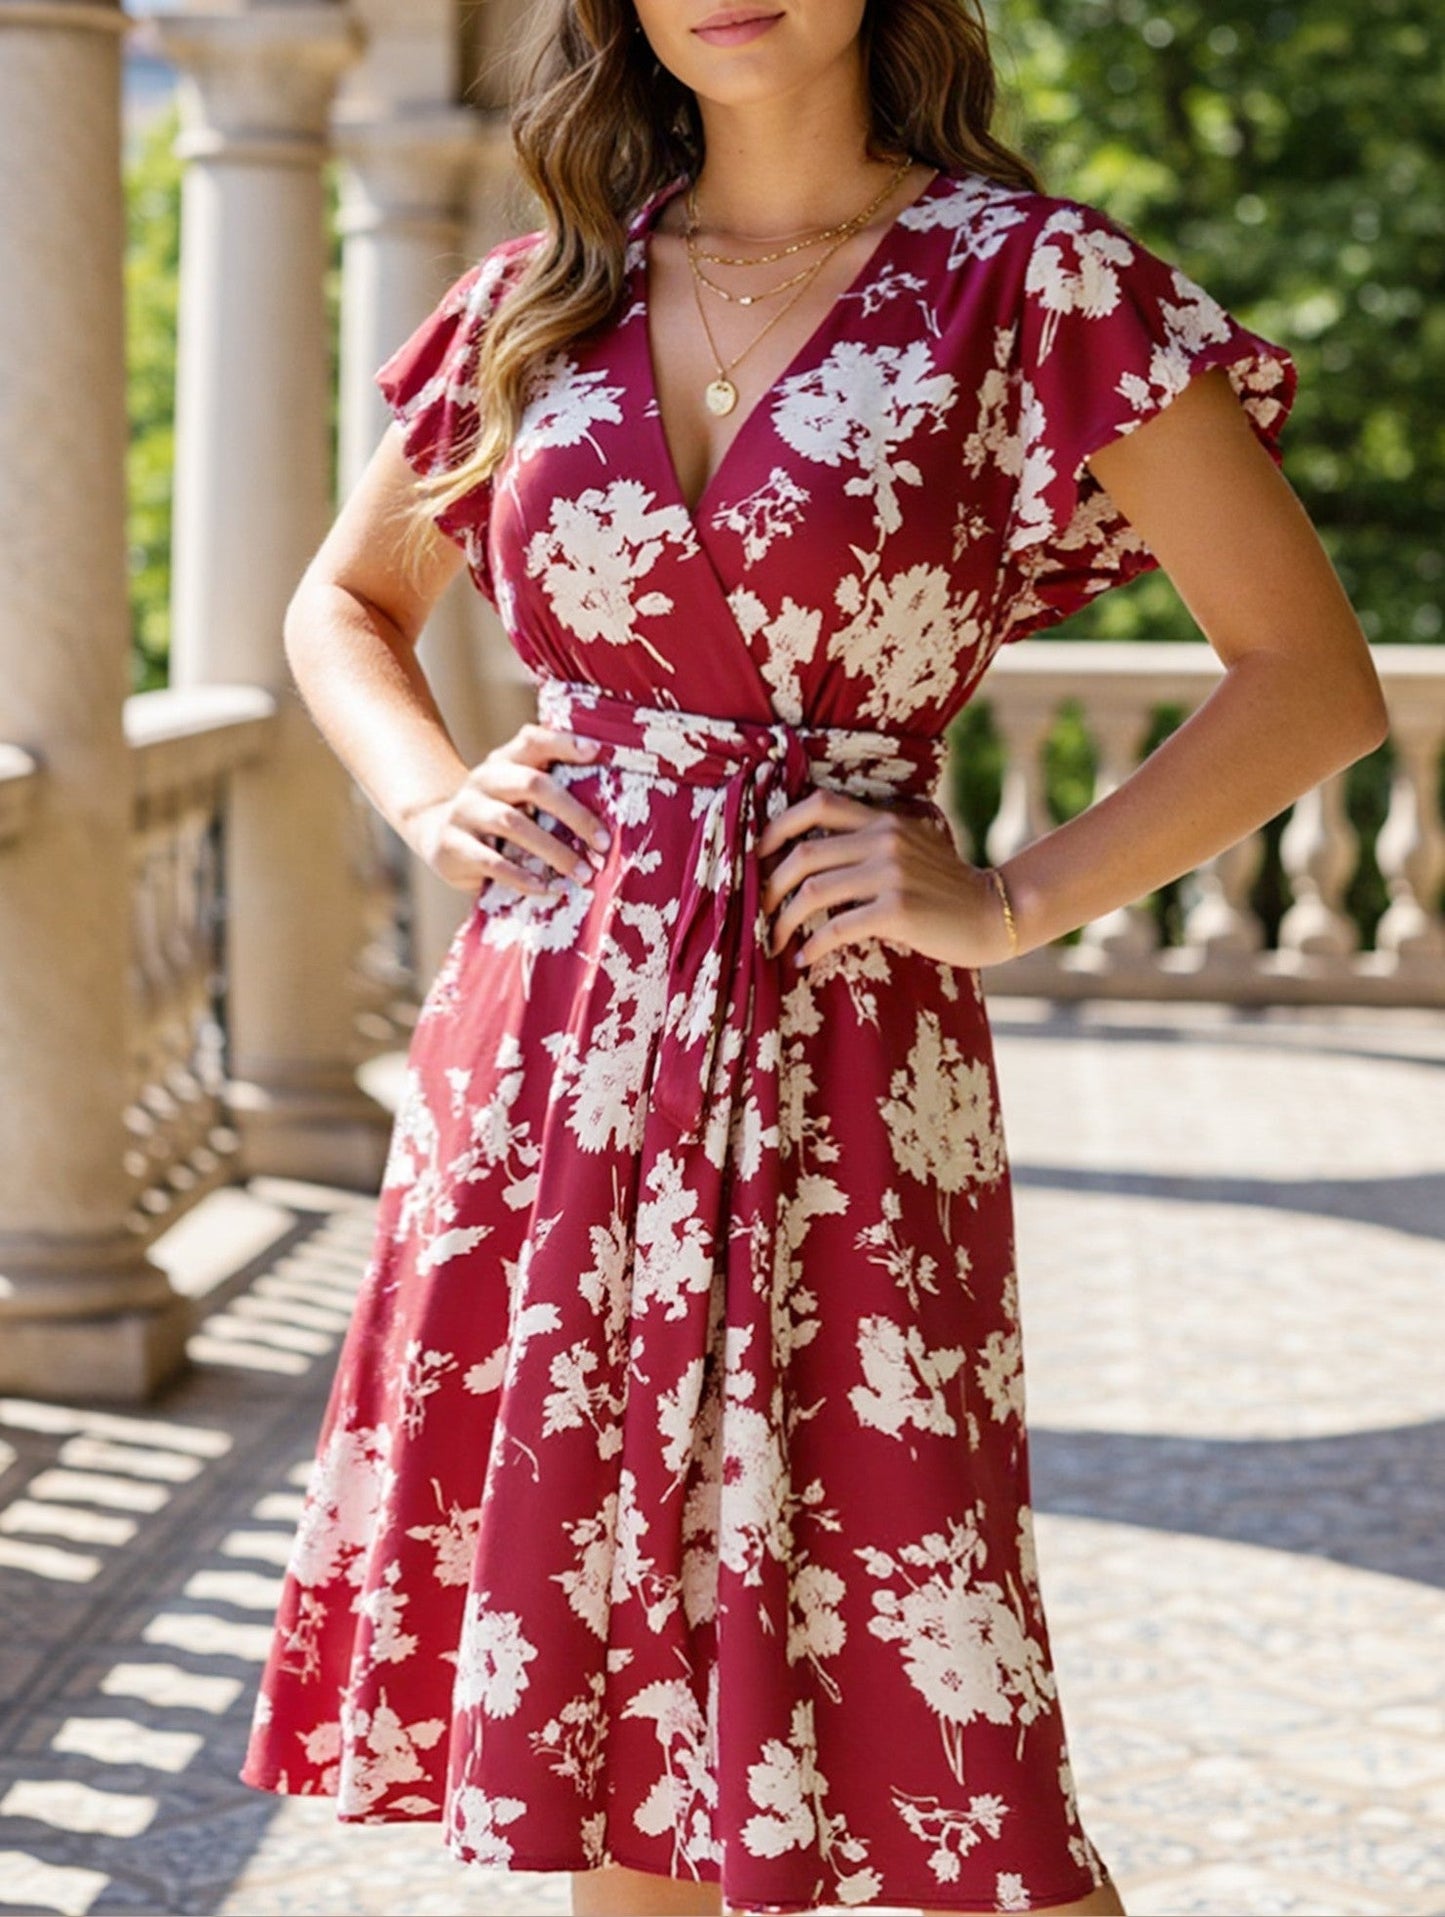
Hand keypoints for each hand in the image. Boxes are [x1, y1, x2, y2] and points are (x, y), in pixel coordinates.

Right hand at [408, 723, 611, 895]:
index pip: (532, 741)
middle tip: (602, 842)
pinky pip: (491, 861)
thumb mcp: (516, 793)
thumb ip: (550, 785)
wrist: (437, 834)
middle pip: (531, 784)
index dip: (563, 742)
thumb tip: (605, 798)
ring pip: (513, 824)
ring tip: (582, 873)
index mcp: (504, 761)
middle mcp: (483, 780)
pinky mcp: (452, 845)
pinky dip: (521, 876)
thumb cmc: (497, 813)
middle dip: (573, 813)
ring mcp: (465, 811)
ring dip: (554, 851)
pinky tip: (545, 887)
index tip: (596, 752)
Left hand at [756, 789, 1017, 968]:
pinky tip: (804, 959)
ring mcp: (892, 873)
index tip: (757, 855)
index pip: (817, 804)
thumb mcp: (910, 847)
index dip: (778, 826)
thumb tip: (810, 858)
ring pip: (813, 892)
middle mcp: (884, 838)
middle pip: (803, 853)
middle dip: (770, 885)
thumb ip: (871, 841)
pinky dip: (813, 946)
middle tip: (760, 910)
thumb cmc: (944, 887)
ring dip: (783, 920)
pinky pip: (837, 928)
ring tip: (774, 940)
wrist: (992, 913)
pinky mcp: (898, 910)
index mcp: (883, 819)